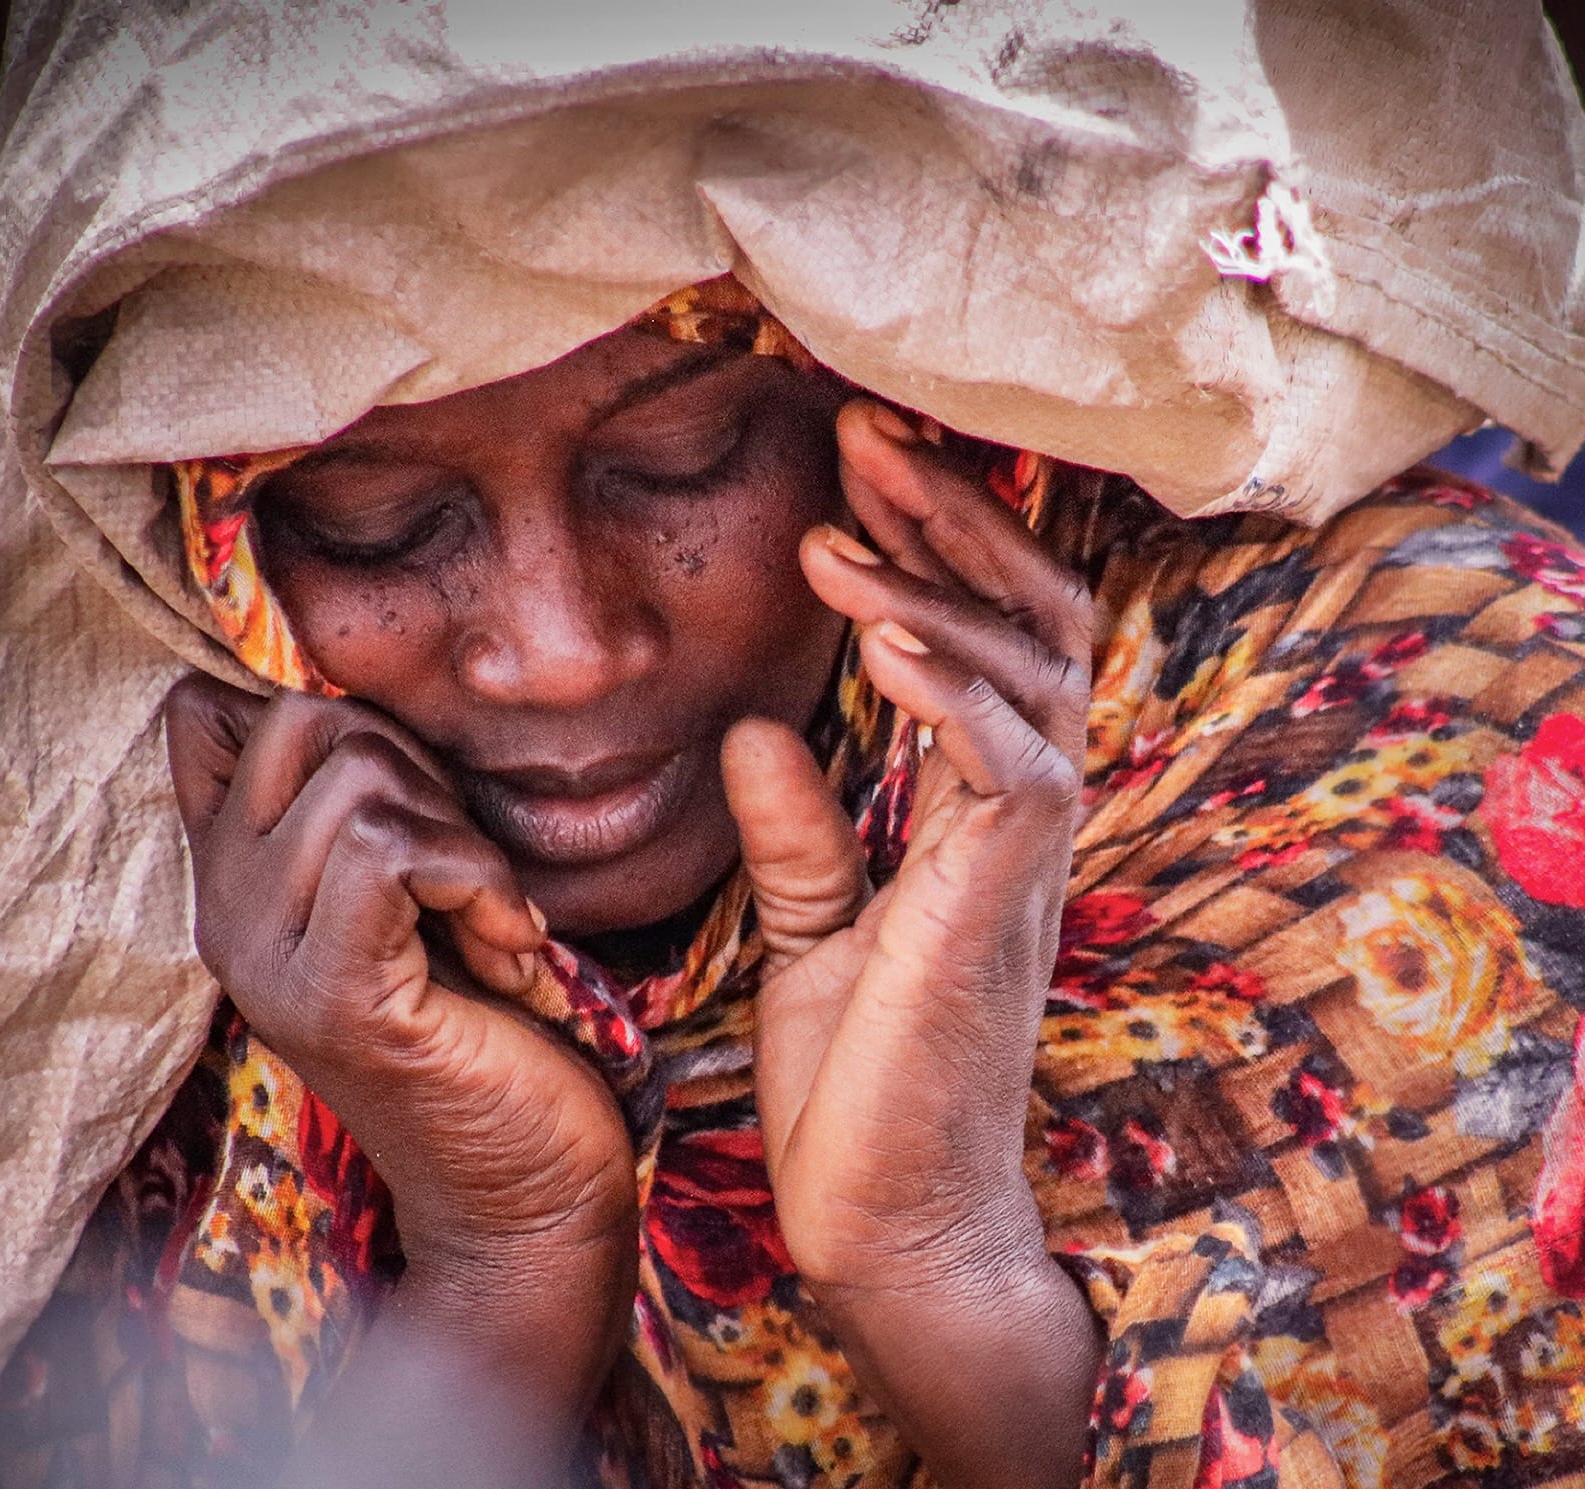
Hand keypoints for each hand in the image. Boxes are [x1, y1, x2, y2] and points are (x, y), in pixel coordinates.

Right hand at [164, 679, 637, 1294]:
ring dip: (464, 843)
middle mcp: (222, 915)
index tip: (412, 817)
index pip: (209, 715)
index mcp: (229, 880)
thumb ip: (355, 804)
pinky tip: (509, 958)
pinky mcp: (334, 999)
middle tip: (464, 878)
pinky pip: (397, 854)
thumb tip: (314, 689)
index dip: (339, 724)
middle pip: (307, 725)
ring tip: (486, 927)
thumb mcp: (407, 889)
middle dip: (418, 772)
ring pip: (362, 787)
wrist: (523, 1191)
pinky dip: (483, 886)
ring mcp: (267, 961)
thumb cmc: (486, 1025)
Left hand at [721, 401, 1099, 1488]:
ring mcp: (1023, 860)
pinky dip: (950, 689)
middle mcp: (1020, 820)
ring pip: (1031, 674)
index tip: (851, 471)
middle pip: (1031, 623)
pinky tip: (884, 632)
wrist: (885, 1221)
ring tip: (836, 528)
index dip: (930, 547)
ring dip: (934, 586)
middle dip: (952, 520)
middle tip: (867, 433)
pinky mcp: (1002, 906)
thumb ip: (801, 835)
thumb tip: (756, 730)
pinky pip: (1009, 765)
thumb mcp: (812, 936)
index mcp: (977, 817)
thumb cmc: (860, 1087)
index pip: (983, 641)